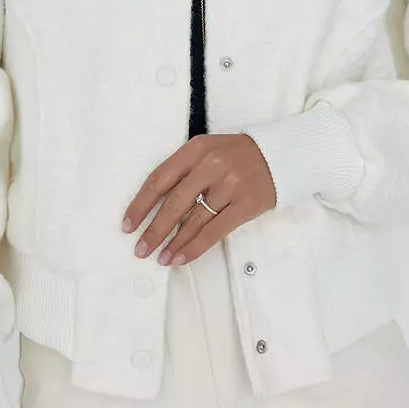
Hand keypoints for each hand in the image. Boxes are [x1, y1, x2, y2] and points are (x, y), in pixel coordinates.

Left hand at [122, 133, 275, 265]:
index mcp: (196, 149)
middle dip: (154, 229)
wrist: (280, 156)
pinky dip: (195, 247)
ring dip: (173, 243)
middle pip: (174, 202)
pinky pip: (214, 231)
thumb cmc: (236, 156)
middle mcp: (212, 164)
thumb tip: (154, 209)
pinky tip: (181, 258)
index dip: (141, 204)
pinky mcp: (246, 204)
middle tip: (140, 249)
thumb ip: (183, 172)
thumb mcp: (207, 152)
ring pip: (194, 220)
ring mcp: (231, 184)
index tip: (128, 225)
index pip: (160, 179)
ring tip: (160, 258)